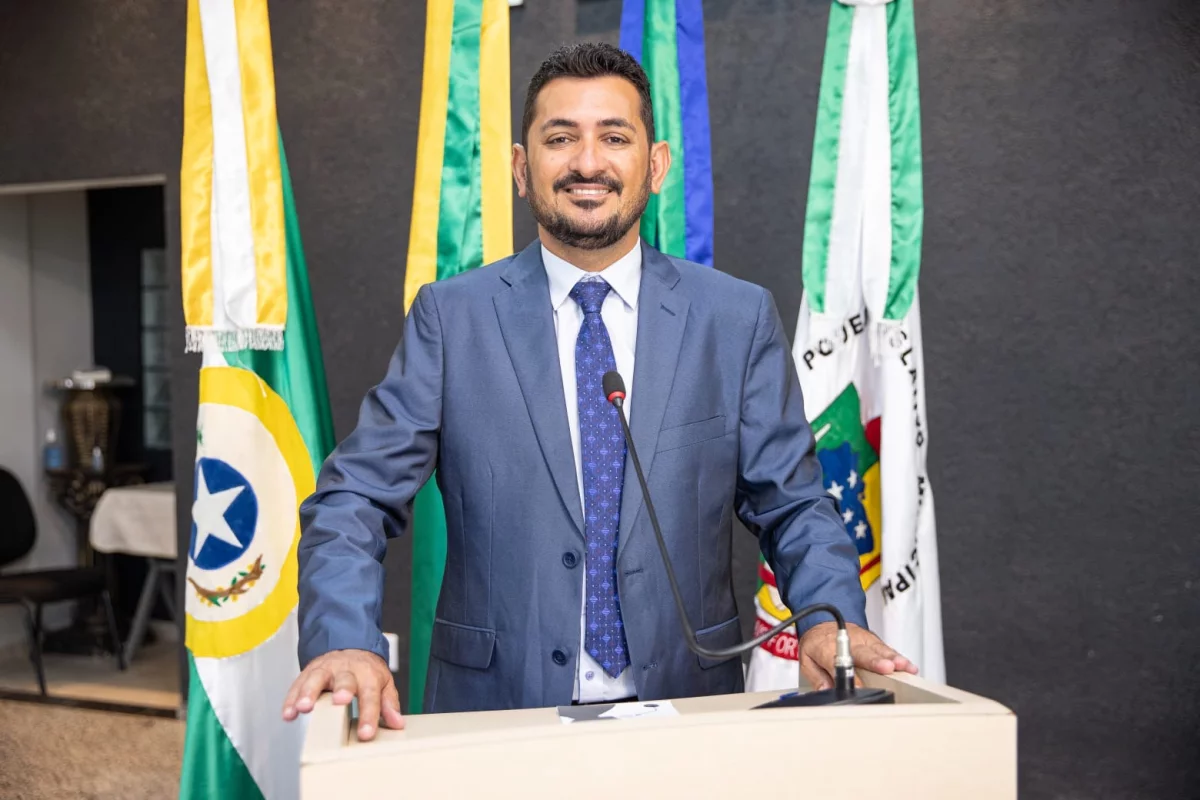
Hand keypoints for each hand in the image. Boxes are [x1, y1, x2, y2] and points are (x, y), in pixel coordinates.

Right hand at [281, 649, 403, 740]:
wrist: (349, 645)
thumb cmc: (366, 670)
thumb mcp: (384, 683)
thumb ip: (389, 703)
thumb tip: (397, 724)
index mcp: (368, 674)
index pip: (371, 695)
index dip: (369, 714)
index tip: (366, 733)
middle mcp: (347, 670)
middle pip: (345, 680)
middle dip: (342, 690)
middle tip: (340, 701)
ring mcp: (326, 669)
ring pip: (316, 678)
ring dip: (309, 692)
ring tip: (303, 708)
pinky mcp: (309, 671)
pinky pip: (298, 684)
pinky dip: (291, 698)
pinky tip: (288, 713)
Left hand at [796, 622, 917, 689]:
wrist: (822, 621)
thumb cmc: (817, 642)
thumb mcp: (806, 658)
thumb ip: (816, 676)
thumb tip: (826, 690)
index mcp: (827, 648)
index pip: (838, 663)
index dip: (849, 677)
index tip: (859, 688)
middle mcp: (847, 643)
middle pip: (863, 654)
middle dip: (875, 662)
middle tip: (886, 668)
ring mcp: (862, 640)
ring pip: (878, 650)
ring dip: (892, 658)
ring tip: (903, 667)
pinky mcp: (873, 641)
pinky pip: (887, 649)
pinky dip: (898, 657)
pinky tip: (909, 666)